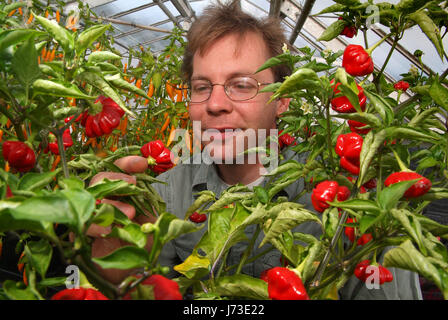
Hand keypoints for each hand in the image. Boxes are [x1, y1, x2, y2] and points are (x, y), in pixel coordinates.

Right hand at [87, 155, 156, 283]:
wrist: (134, 267)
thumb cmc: (141, 240)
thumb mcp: (149, 214)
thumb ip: (145, 196)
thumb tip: (143, 175)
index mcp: (118, 192)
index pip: (116, 168)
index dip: (126, 163)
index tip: (141, 163)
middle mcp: (102, 199)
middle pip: (100, 179)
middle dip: (117, 178)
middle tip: (134, 185)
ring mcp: (90, 215)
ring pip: (91, 198)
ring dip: (111, 202)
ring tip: (130, 213)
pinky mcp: (81, 234)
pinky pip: (84, 224)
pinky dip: (97, 224)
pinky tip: (110, 229)